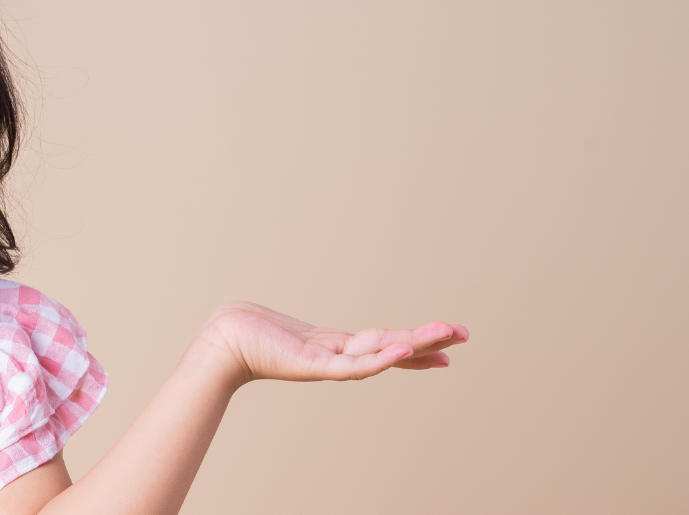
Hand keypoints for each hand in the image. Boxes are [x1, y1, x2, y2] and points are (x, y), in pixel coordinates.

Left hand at [194, 301, 468, 385]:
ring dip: (416, 346)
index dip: (416, 345)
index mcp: (335, 346)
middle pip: (392, 347)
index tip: (448, 344)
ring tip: (448, 337)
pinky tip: (403, 351)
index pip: (385, 344)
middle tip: (465, 336)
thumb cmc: (248, 330)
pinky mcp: (313, 366)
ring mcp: (328, 362)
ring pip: (381, 355)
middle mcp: (338, 355)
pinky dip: (379, 360)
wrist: (223, 341)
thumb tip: (297, 322)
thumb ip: (302, 331)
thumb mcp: (286, 328)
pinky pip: (353, 366)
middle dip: (429, 343)